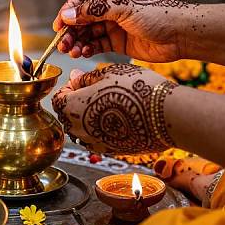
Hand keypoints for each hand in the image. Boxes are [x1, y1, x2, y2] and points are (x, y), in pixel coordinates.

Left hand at [51, 64, 176, 154]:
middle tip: (94, 90)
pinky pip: (96, 140)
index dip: (67, 88)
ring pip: (80, 130)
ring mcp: (96, 143)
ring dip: (85, 117)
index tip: (80, 82)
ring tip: (107, 103)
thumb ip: (86, 78)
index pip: (57, 99)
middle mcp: (80, 129)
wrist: (167, 115)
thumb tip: (74, 77)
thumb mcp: (108, 73)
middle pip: (66, 116)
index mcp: (74, 107)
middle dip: (74, 103)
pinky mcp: (111, 151)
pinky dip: (99, 129)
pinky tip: (116, 117)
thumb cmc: (137, 88)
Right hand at [53, 0, 195, 62]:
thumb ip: (93, 10)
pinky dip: (88, 48)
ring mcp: (114, 25)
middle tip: (62, 44)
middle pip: (81, 17)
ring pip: (88, 32)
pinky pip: (97, 44)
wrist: (182, 35)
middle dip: (70, 30)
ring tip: (71, 51)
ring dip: (77, 41)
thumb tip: (67, 15)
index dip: (68, 11)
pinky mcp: (118, 42)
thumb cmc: (157, 14)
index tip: (58, 25)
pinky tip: (83, 53)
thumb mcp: (122, 8)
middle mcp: (110, 7)